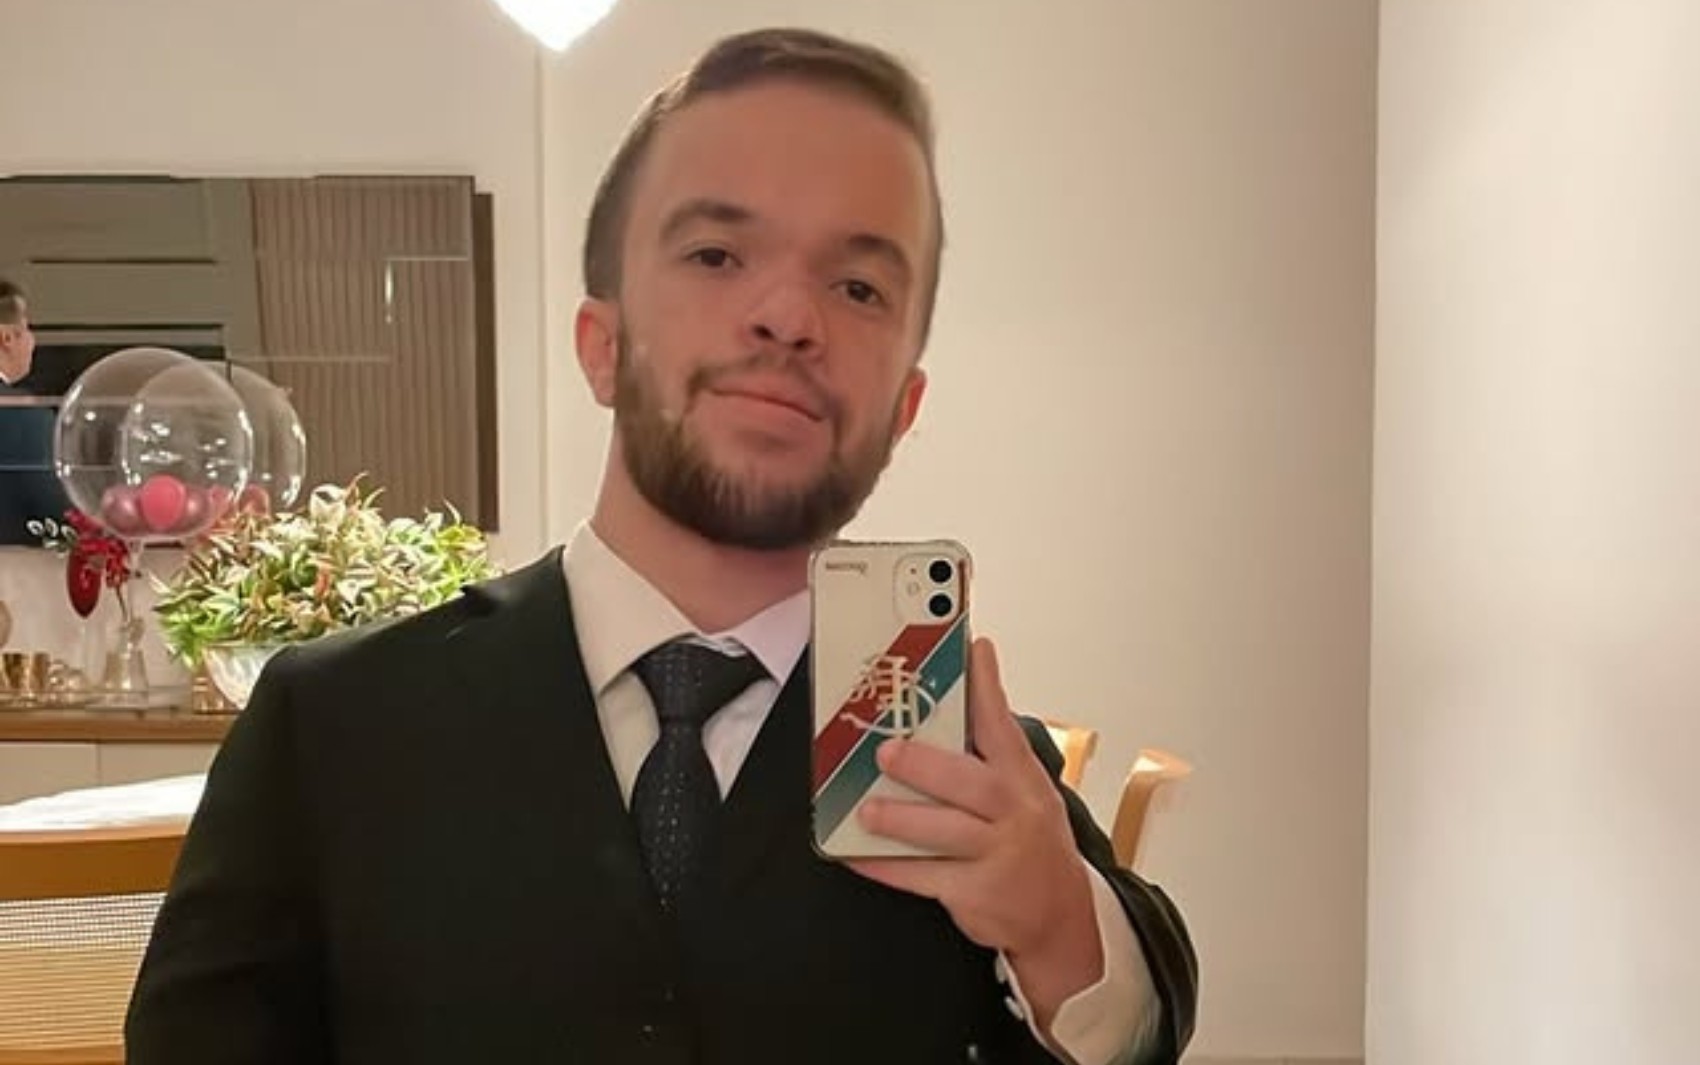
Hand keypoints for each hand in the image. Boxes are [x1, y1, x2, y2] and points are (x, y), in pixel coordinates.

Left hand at [848, 638, 1102, 1022]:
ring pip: (944, 834)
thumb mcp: (1029, 792)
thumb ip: (996, 752)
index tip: (970, 651)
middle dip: (925, 766)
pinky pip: (922, 878)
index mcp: (1025, 781)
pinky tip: (856, 854)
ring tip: (864, 809)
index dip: (986, 687)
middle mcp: (1015, 814)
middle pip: (971, 785)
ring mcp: (997, 856)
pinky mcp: (975, 894)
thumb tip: (963, 697)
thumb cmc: (1033, 843)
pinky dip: (886, 867)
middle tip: (886, 752)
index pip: (1004, 727)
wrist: (1060, 917)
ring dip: (900, 820)